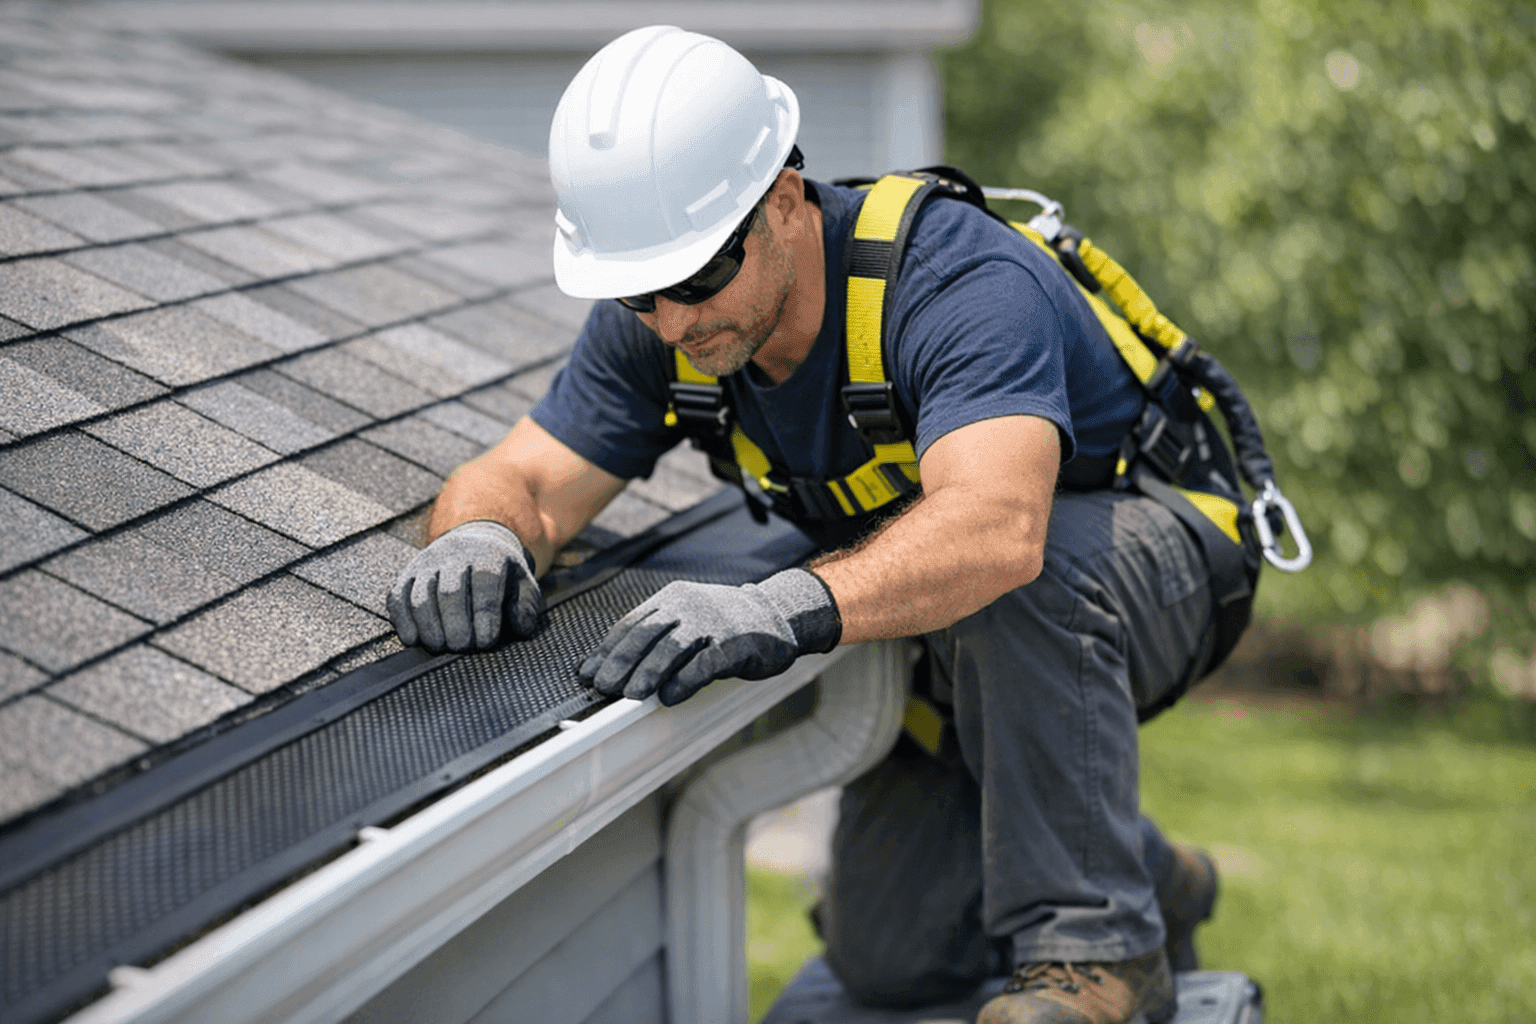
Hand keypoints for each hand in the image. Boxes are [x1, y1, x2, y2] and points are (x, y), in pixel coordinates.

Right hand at [387, 520, 542, 650]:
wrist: (475, 541)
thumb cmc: (501, 572)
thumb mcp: (523, 582)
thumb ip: (527, 606)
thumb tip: (521, 628)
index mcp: (488, 555)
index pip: (484, 583)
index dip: (484, 614)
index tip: (486, 641)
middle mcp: (454, 555)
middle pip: (450, 591)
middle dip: (455, 623)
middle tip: (462, 647)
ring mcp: (427, 563)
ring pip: (421, 595)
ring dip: (429, 625)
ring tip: (440, 646)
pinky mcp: (407, 574)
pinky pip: (398, 597)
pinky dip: (402, 620)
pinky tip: (413, 640)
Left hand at [579, 568, 840, 706]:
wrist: (777, 615)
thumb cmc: (725, 624)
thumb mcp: (687, 621)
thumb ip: (656, 639)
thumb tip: (613, 669)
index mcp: (672, 599)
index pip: (631, 624)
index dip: (607, 650)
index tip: (588, 673)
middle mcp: (688, 607)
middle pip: (645, 634)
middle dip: (620, 662)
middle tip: (603, 687)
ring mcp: (711, 624)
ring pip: (670, 647)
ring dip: (647, 673)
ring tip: (630, 696)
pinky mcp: (732, 644)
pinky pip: (703, 664)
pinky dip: (684, 681)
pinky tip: (670, 697)